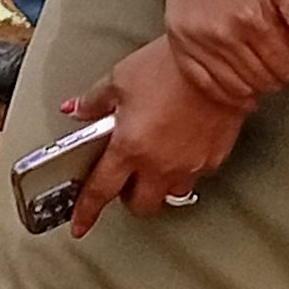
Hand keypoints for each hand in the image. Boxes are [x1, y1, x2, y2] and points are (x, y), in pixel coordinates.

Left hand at [63, 37, 248, 233]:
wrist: (214, 62)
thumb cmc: (166, 68)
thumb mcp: (118, 81)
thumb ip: (94, 102)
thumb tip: (74, 110)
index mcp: (130, 148)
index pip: (101, 190)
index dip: (87, 211)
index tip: (80, 225)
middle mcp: (160, 165)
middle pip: (141, 204)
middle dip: (129, 196)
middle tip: (124, 176)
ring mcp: (190, 165)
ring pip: (170, 192)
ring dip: (158, 182)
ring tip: (154, 157)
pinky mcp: (214, 159)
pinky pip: (193, 175)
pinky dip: (182, 166)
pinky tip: (178, 144)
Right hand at [162, 0, 288, 104]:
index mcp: (249, 16)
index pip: (286, 65)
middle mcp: (219, 33)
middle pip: (264, 79)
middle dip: (283, 77)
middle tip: (288, 64)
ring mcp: (194, 38)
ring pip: (236, 86)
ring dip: (258, 86)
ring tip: (267, 71)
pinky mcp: (177, 39)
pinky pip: (202, 81)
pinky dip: (225, 93)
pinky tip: (242, 92)